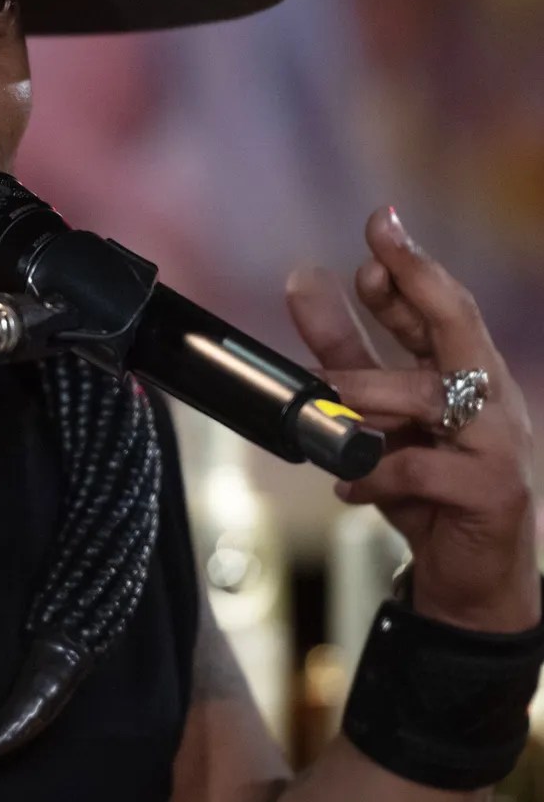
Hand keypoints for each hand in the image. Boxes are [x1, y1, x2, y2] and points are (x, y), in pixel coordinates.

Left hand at [287, 206, 537, 633]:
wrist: (468, 578)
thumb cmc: (425, 488)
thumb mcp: (374, 413)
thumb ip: (342, 350)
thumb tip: (303, 279)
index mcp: (464, 373)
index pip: (440, 305)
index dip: (410, 264)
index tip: (379, 222)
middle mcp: (491, 397)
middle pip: (458, 327)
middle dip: (417, 287)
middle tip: (374, 261)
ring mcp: (499, 442)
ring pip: (425, 397)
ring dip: (364, 403)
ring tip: (328, 420)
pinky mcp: (492, 491)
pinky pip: (417, 466)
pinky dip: (371, 473)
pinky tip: (348, 486)